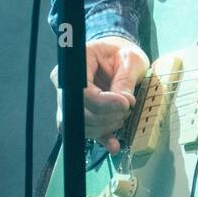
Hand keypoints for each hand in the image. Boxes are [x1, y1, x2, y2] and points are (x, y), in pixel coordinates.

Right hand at [49, 35, 149, 154]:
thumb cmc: (122, 53)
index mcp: (77, 62)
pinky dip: (102, 139)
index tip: (125, 103)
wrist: (118, 58)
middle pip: (79, 112)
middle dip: (107, 116)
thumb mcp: (130, 60)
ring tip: (123, 115)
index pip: (81, 91)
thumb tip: (124, 102)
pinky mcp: (79, 114)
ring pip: (80, 125)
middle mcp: (67, 83)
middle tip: (127, 108)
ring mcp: (71, 101)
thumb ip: (125, 80)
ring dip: (106, 127)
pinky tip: (114, 142)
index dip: (103, 103)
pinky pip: (85, 132)